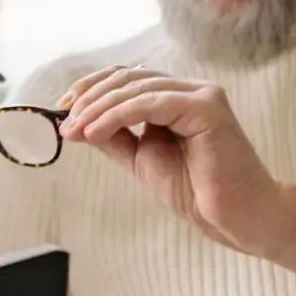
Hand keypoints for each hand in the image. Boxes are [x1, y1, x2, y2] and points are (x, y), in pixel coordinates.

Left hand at [58, 66, 295, 256]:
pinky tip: (94, 133)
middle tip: (64, 121)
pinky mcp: (207, 108)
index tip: (62, 109)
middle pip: (127, 78)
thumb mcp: (141, 158)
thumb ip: (114, 137)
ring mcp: (201, 95)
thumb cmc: (195, 190)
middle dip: (88, 98)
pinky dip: (117, 116)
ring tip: (75, 130)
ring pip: (136, 88)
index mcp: (175, 98)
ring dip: (98, 108)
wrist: (233, 217)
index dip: (91, 89)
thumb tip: (75, 122)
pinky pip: (151, 103)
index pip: (126, 79)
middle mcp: (190, 90)